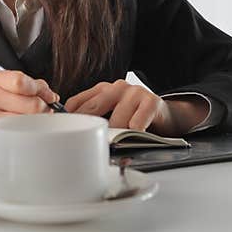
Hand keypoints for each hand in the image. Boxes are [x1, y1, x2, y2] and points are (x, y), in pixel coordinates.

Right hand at [0, 70, 59, 134]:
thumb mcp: (6, 81)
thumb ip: (31, 84)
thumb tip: (50, 96)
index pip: (22, 82)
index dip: (41, 90)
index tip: (49, 95)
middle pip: (32, 105)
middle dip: (44, 107)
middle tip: (43, 108)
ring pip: (29, 122)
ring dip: (37, 120)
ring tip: (33, 117)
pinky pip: (20, 134)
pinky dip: (28, 131)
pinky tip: (25, 127)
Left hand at [64, 79, 208, 135]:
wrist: (167, 115)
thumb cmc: (134, 116)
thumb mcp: (112, 113)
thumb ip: (94, 117)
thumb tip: (70, 132)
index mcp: (103, 89)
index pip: (77, 103)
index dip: (69, 119)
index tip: (64, 133)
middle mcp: (117, 87)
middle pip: (93, 110)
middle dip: (90, 129)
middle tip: (89, 143)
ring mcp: (134, 92)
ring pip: (116, 120)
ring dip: (115, 135)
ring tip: (116, 144)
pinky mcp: (151, 102)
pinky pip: (136, 123)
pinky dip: (134, 133)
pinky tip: (135, 136)